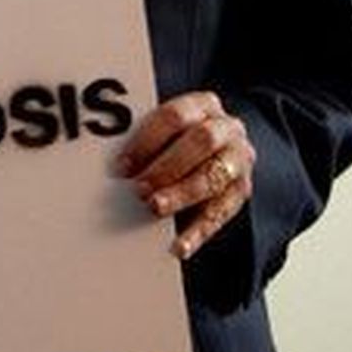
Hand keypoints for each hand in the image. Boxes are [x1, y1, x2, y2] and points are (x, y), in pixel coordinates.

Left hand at [116, 91, 254, 260]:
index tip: (121, 166)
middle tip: (138, 188)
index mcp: (203, 105)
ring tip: (154, 208)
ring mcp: (239, 159)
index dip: (146, 140)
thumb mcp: (165, 130)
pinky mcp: (242, 191)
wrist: (220, 147)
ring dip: (181, 195)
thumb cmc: (178, 138)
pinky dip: (198, 232)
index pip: (175, 115)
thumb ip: (144, 140)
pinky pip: (221, 213)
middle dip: (167, 166)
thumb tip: (110, 166)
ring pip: (213, 177)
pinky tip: (179, 246)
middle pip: (201, 141)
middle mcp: (227, 128)